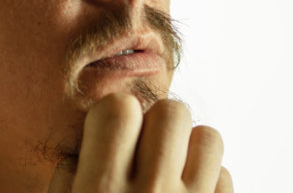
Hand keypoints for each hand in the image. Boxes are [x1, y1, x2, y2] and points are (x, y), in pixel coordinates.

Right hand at [48, 93, 232, 191]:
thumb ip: (68, 178)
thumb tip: (86, 145)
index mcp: (101, 191)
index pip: (118, 107)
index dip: (114, 116)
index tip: (111, 136)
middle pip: (172, 110)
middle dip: (156, 125)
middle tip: (142, 154)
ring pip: (208, 136)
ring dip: (187, 150)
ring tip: (169, 172)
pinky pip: (224, 176)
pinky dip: (207, 183)